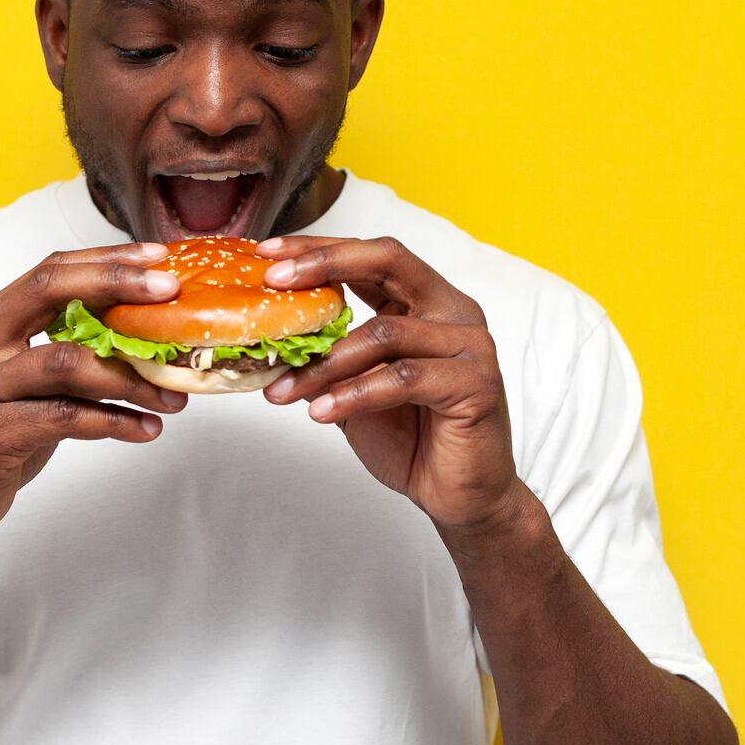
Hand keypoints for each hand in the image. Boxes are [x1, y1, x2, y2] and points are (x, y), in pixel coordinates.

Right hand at [0, 243, 186, 552]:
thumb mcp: (12, 385)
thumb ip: (55, 356)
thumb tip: (132, 338)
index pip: (48, 272)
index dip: (105, 261)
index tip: (156, 258)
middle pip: (50, 291)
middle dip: (116, 285)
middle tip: (169, 294)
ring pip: (67, 363)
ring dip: (129, 378)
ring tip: (172, 397)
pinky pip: (67, 418)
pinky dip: (115, 423)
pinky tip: (145, 430)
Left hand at [256, 234, 524, 531]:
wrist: (456, 495)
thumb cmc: (412, 438)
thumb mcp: (353, 389)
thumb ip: (326, 357)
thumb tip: (267, 339)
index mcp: (426, 302)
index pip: (371, 258)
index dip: (319, 249)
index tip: (268, 253)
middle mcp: (453, 311)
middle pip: (387, 262)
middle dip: (324, 265)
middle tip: (274, 283)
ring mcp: (469, 345)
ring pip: (384, 332)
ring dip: (325, 363)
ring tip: (283, 389)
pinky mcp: (477, 383)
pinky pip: (403, 378)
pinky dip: (354, 394)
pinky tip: (322, 412)